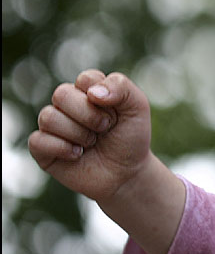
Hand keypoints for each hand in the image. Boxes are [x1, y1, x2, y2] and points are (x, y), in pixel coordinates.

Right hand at [28, 69, 151, 203]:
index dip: (102, 97)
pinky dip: (62, 149)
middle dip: (89, 115)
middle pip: (61, 94)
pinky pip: (37, 140)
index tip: (115, 113)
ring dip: (78, 133)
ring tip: (91, 143)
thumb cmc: (130, 138)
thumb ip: (121, 87)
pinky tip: (78, 155)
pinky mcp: (42, 148)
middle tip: (104, 129)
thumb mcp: (137, 108)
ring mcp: (53, 125)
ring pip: (48, 117)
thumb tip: (92, 92)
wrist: (125, 174)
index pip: (85, 79)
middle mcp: (67, 104)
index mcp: (89, 90)